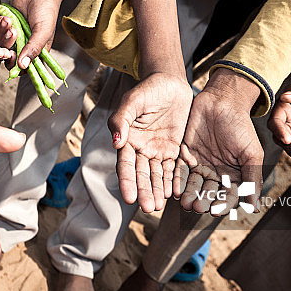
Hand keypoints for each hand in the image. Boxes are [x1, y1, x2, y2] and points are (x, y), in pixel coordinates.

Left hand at [0, 0, 63, 69]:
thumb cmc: (46, 11)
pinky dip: (0, 26)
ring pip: (2, 45)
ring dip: (3, 35)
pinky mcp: (6, 27)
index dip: (16, 66)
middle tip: (11, 34)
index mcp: (36, 52)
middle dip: (7, 48)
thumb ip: (33, 48)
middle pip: (10, 58)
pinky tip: (5, 17)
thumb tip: (23, 66)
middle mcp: (24, 47)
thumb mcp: (43, 31)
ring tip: (10, 22)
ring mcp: (14, 37)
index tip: (13, 56)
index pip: (24, 68)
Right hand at [107, 73, 192, 211]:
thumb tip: (115, 142)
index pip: (126, 165)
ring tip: (159, 206)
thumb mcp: (132, 102)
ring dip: (157, 191)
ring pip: (157, 175)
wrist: (170, 82)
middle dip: (144, 192)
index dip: (127, 182)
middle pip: (142, 175)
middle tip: (149, 208)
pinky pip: (174, 168)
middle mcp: (141, 148)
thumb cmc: (147, 89)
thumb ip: (121, 120)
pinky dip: (173, 181)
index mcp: (127, 139)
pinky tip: (175, 193)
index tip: (129, 198)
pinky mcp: (174, 149)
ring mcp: (158, 150)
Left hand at [174, 77, 262, 214]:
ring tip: (186, 203)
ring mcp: (200, 164)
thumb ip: (251, 178)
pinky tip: (175, 189)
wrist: (222, 102)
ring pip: (193, 184)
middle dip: (203, 201)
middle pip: (209, 192)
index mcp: (234, 175)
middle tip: (197, 207)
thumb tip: (253, 207)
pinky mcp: (185, 154)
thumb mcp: (251, 153)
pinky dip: (178, 180)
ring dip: (190, 194)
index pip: (228, 195)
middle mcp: (215, 173)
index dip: (222, 204)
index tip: (216, 211)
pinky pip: (180, 171)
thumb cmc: (241, 126)